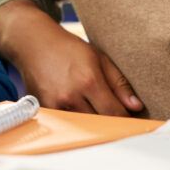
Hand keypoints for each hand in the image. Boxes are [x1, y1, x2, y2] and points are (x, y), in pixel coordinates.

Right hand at [0, 0, 141, 115]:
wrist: (33, 43)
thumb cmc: (68, 48)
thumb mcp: (99, 58)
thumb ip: (119, 84)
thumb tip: (135, 107)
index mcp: (89, 81)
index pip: (114, 113)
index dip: (125, 119)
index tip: (130, 119)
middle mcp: (71, 96)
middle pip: (99, 123)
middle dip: (110, 122)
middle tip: (114, 115)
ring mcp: (55, 105)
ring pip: (82, 126)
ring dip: (92, 123)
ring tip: (94, 110)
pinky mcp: (43, 109)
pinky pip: (65, 124)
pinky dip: (74, 121)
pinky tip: (76, 109)